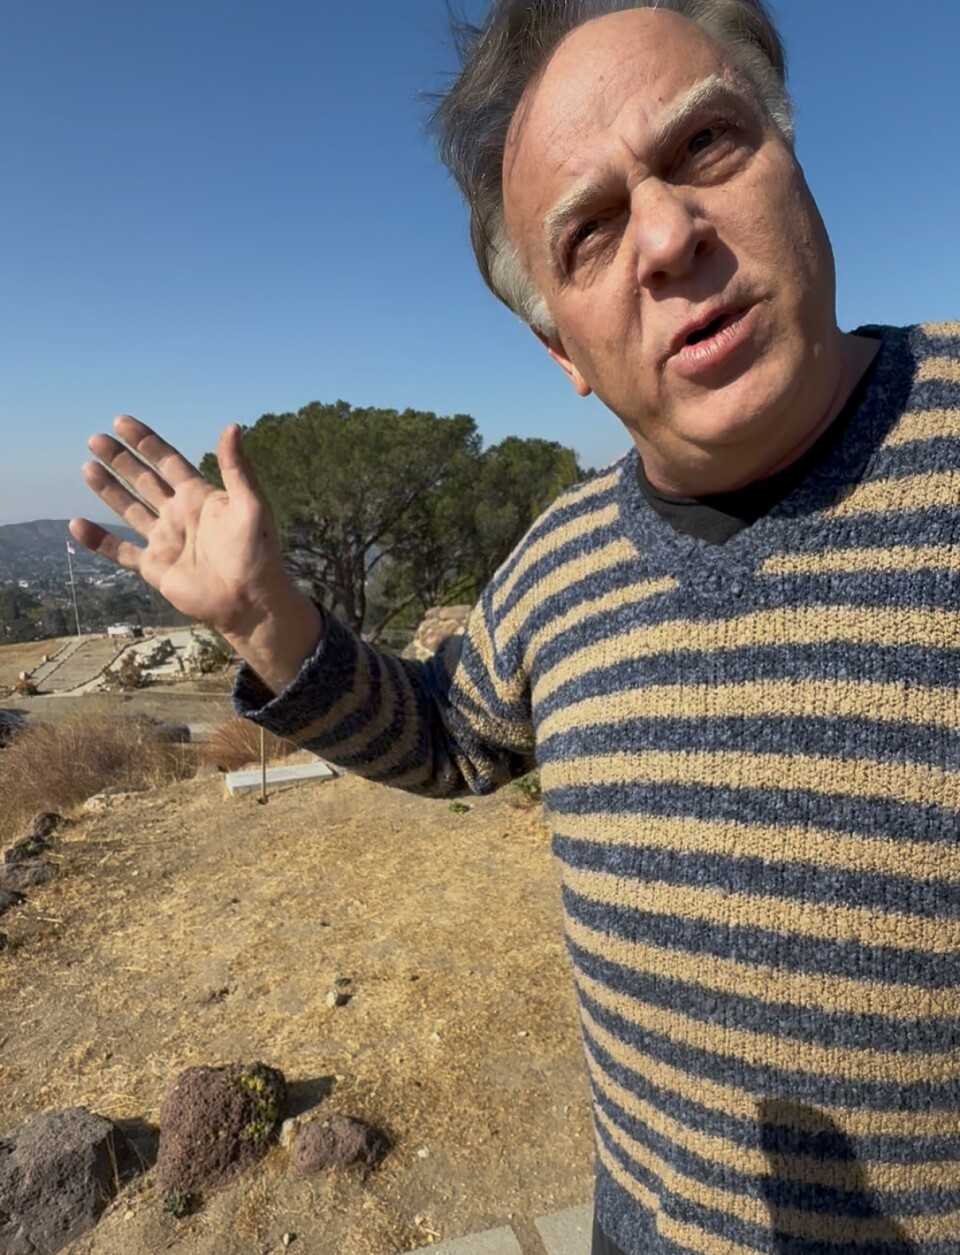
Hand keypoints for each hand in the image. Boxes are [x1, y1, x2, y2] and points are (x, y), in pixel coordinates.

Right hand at [71, 415, 321, 693]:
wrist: (250, 600)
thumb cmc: (257, 552)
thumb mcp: (250, 504)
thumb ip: (236, 467)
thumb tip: (232, 426)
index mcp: (200, 496)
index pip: (167, 461)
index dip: (145, 441)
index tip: (121, 421)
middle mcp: (179, 514)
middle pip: (143, 480)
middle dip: (120, 459)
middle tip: (95, 439)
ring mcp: (165, 540)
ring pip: (129, 509)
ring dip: (108, 489)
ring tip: (87, 467)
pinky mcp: (154, 568)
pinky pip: (120, 551)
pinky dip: (98, 541)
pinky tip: (76, 525)